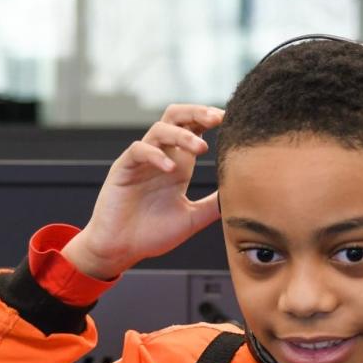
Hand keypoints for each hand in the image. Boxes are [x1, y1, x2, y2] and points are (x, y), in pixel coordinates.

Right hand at [61, 105, 222, 279]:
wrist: (120, 250)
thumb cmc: (152, 235)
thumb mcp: (192, 219)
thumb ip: (214, 205)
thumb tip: (243, 195)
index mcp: (179, 165)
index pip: (195, 128)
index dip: (211, 119)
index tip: (233, 120)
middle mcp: (162, 157)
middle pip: (177, 117)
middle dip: (197, 112)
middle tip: (217, 118)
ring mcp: (142, 161)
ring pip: (160, 129)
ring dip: (182, 134)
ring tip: (201, 148)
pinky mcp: (123, 168)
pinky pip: (139, 150)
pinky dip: (156, 155)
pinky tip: (170, 169)